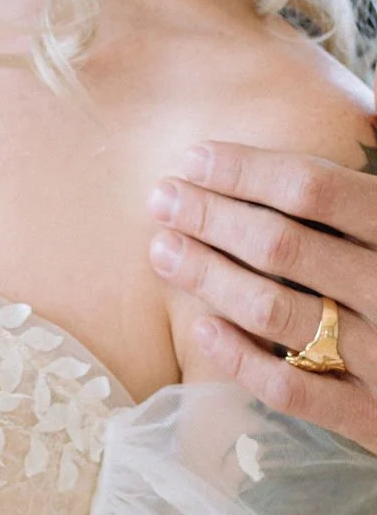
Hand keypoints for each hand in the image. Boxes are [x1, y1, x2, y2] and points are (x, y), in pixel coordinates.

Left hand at [147, 139, 376, 451]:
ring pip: (273, 310)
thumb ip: (375, 180)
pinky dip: (240, 358)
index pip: (313, 188)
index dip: (245, 170)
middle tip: (160, 201)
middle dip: (210, 217)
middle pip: (281, 244)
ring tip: (162, 251)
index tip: (192, 160)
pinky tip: (201, 329)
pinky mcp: (366, 414)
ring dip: (208, 277)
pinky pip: (288, 388)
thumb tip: (373, 100)